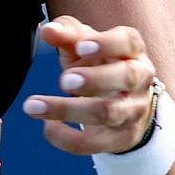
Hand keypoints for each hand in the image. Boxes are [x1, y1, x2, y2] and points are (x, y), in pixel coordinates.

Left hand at [23, 15, 159, 154]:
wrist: (124, 103)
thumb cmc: (101, 66)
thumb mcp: (85, 47)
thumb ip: (67, 34)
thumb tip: (47, 31)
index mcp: (131, 51)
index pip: (128, 42)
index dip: (106, 44)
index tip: (81, 47)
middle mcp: (140, 80)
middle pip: (127, 77)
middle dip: (95, 79)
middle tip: (64, 79)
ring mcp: (134, 110)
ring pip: (109, 112)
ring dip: (70, 110)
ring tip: (35, 106)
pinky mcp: (122, 138)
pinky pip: (96, 143)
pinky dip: (68, 138)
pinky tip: (48, 126)